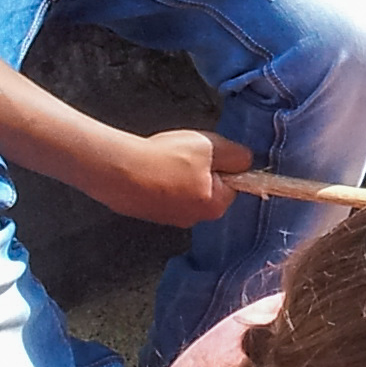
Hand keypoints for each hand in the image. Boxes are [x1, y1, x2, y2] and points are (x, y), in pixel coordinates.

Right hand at [87, 127, 251, 226]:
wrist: (118, 170)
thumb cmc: (166, 158)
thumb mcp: (211, 147)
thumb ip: (237, 155)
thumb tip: (247, 161)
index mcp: (215, 206)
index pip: (233, 185)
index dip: (223, 164)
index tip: (208, 153)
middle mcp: (194, 219)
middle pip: (209, 189)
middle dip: (200, 170)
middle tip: (185, 154)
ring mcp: (169, 218)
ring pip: (185, 190)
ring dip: (178, 174)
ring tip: (164, 158)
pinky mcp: (148, 213)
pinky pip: (163, 193)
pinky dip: (159, 180)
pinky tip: (150, 167)